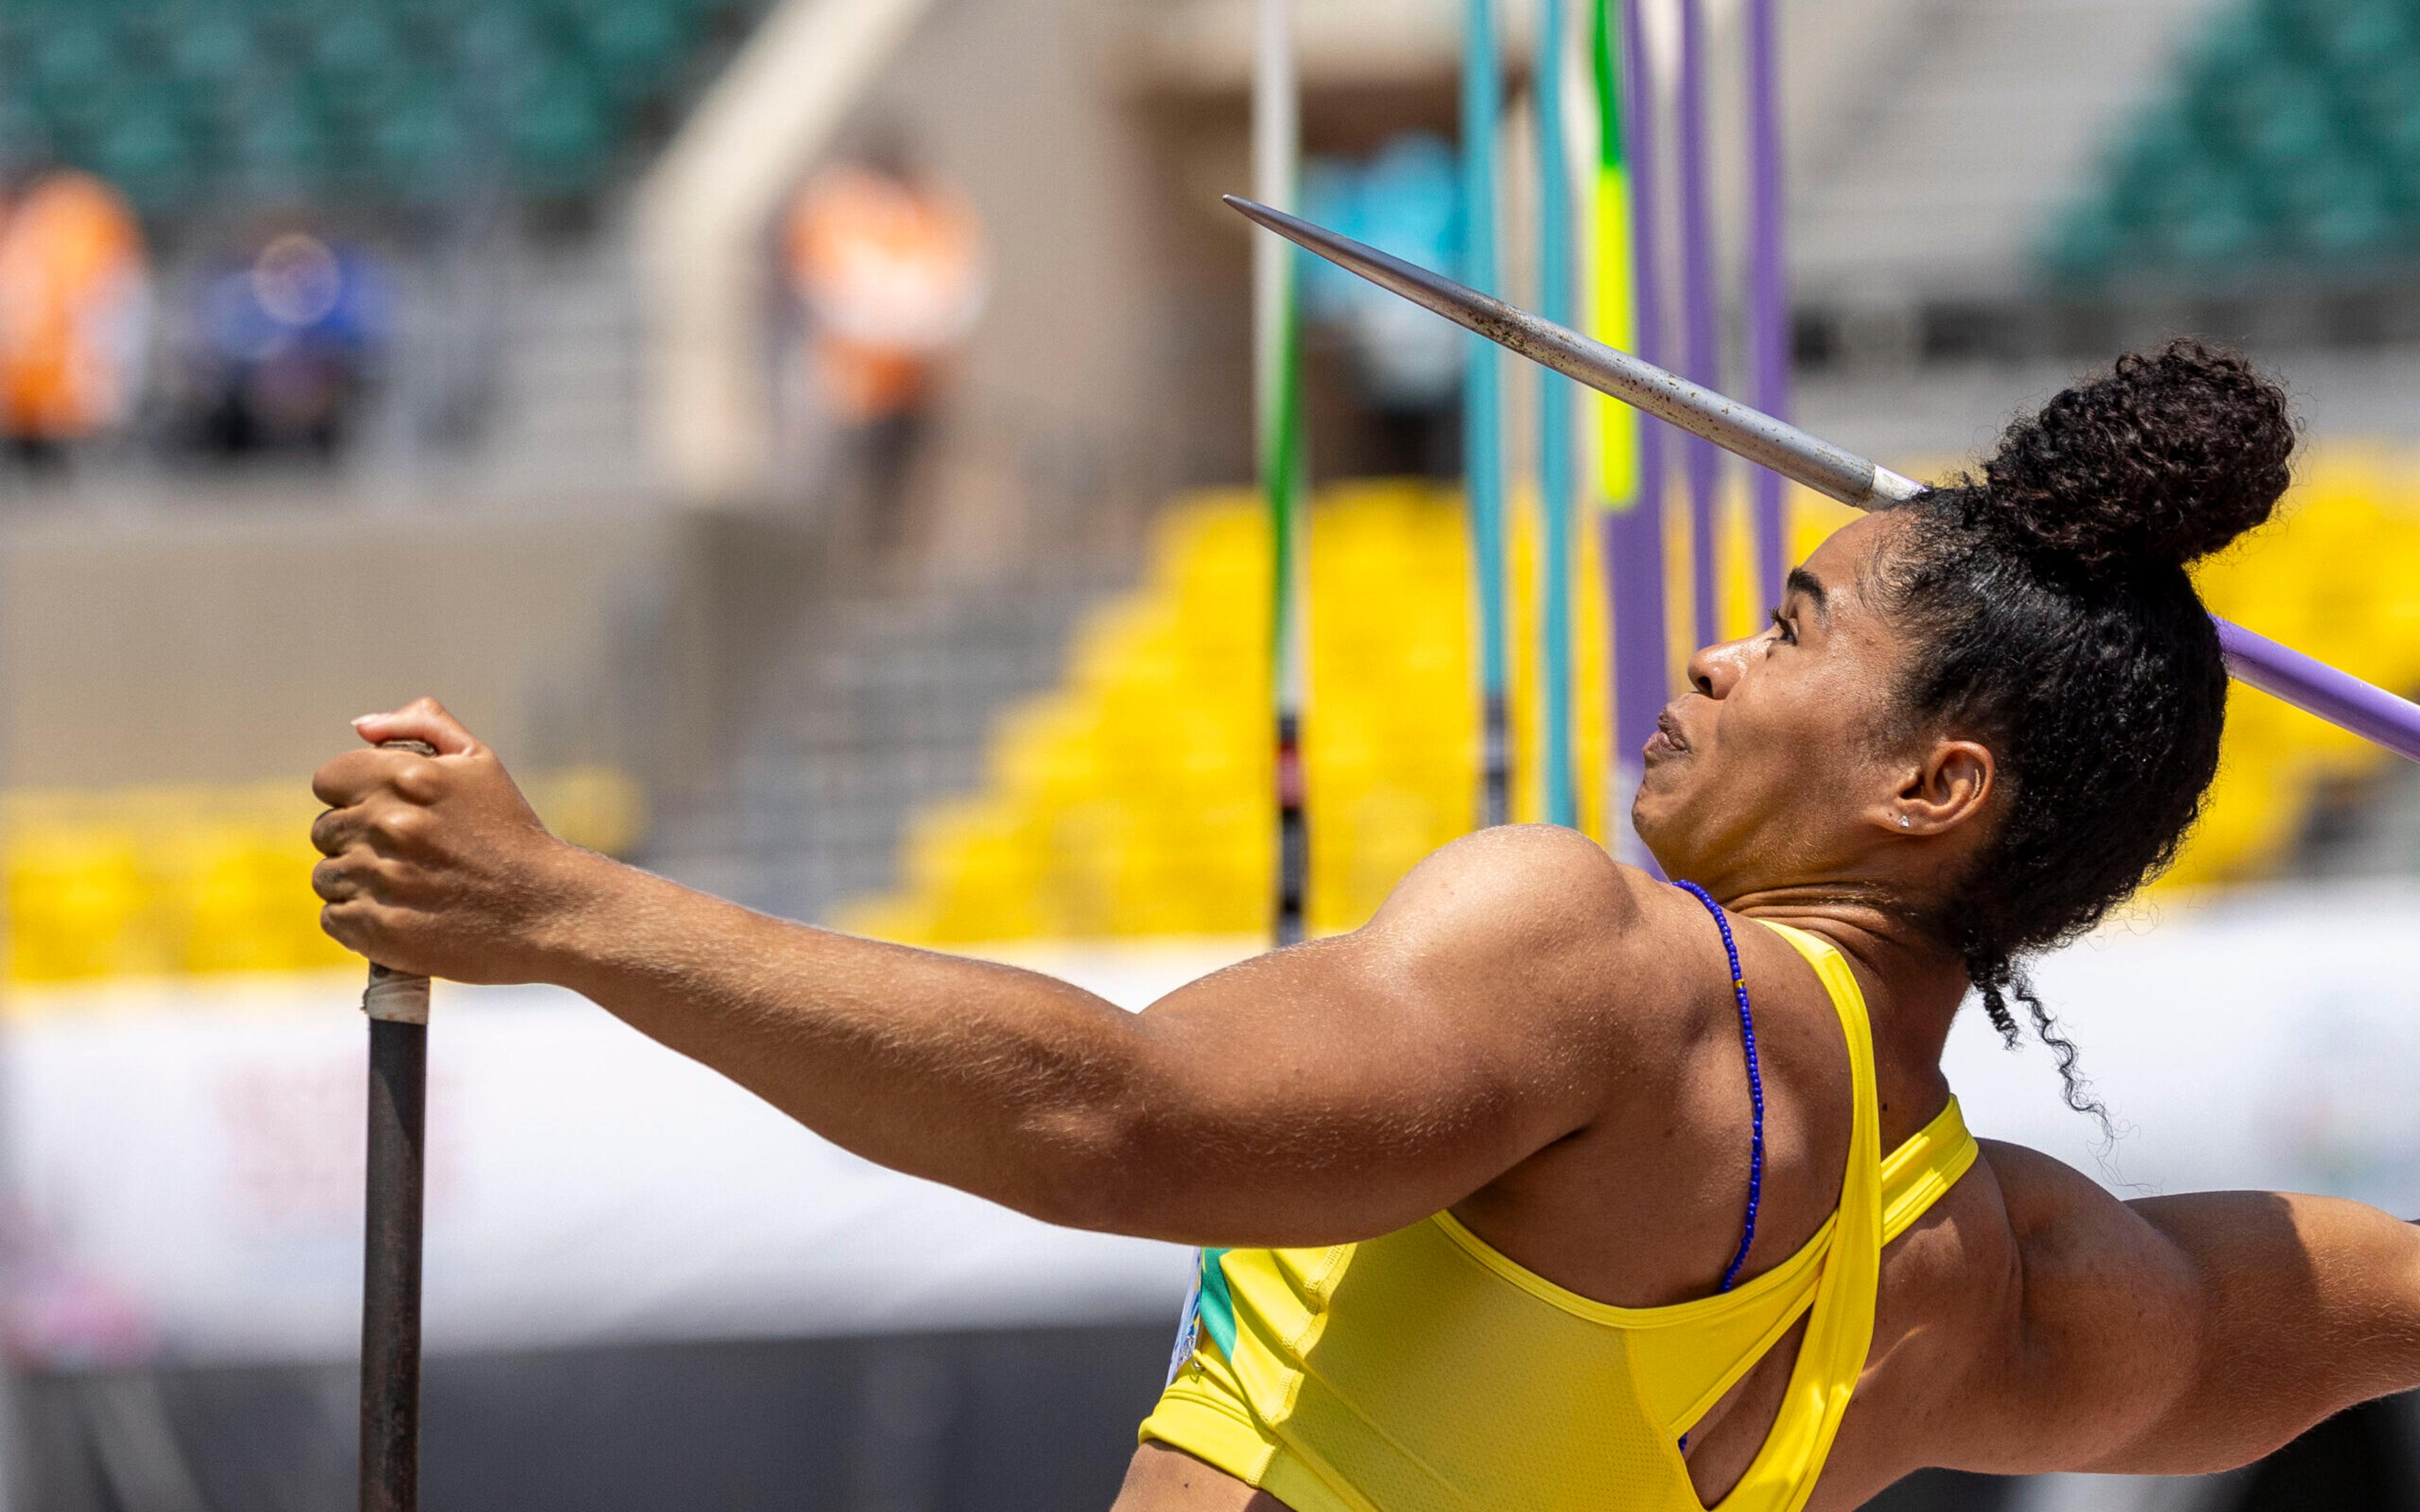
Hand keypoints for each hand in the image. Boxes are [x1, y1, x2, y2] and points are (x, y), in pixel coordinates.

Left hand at [311, 698, 606, 984]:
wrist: (549, 909)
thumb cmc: (511, 833)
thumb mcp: (480, 762)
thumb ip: (422, 725)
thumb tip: (360, 727)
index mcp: (408, 778)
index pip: (329, 780)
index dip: (353, 795)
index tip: (384, 814)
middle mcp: (389, 825)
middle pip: (325, 830)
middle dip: (357, 840)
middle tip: (406, 855)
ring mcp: (382, 879)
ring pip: (327, 876)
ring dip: (356, 882)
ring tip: (405, 887)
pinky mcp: (379, 930)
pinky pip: (334, 918)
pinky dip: (358, 920)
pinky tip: (398, 913)